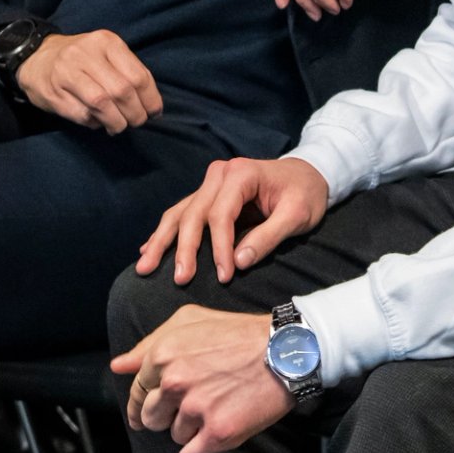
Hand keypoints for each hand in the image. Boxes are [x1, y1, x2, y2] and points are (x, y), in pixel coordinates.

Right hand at [15, 30, 162, 133]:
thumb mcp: (106, 54)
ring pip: (102, 104)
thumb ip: (128, 72)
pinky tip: (97, 120)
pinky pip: (82, 114)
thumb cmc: (81, 59)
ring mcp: (66, 72)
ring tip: (118, 126)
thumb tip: (152, 106)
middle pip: (121, 91)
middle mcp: (85, 54)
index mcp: (106, 42)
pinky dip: (95, 123)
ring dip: (116, 122)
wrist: (36, 57)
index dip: (150, 99)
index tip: (154, 113)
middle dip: (135, 114)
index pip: (138, 75)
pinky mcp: (53, 92)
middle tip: (136, 122)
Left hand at [110, 306, 292, 452]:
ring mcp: (196, 408)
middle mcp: (174, 382)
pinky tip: (209, 440)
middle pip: (152, 418)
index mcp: (163, 354)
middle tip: (190, 408)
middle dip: (166, 416)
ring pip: (175, 436)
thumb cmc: (238, 332)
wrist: (284, 349)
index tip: (143, 415)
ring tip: (214, 411)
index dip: (140, 405)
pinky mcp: (218, 431)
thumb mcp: (189, 321)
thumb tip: (119, 365)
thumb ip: (149, 343)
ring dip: (190, 431)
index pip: (137, 391)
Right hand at [137, 157, 327, 284]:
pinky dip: (166, 233)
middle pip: (193, 213)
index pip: (220, 213)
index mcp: (240, 174)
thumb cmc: (305, 193)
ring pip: (179, 213)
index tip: (224, 275)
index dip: (218, 247)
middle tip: (181, 279)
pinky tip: (148, 249)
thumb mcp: (297, 215)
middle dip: (184, 249)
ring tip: (145, 266)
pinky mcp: (208, 195)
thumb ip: (269, 237)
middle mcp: (219, 174)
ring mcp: (210, 183)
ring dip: (162, 241)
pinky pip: (182, 213)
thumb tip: (239, 261)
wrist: (308, 174)